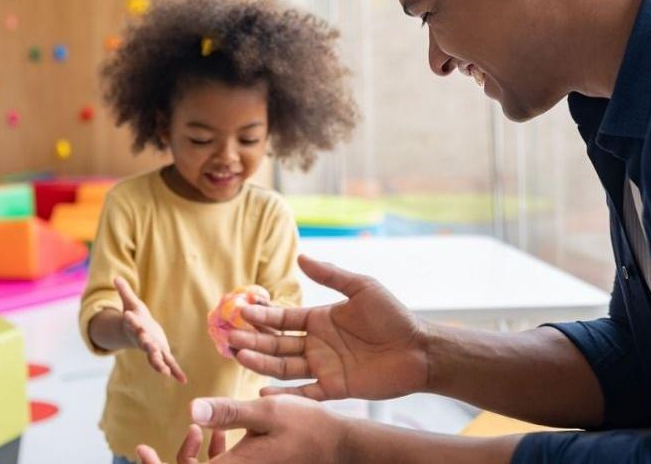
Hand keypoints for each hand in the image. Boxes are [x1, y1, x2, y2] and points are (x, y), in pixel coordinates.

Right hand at [115, 277, 187, 382]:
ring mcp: (153, 348)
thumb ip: (124, 292)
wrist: (138, 333)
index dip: (130, 319)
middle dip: (146, 345)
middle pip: (144, 343)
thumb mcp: (130, 303)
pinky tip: (183, 380)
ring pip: (155, 357)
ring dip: (159, 364)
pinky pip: (170, 363)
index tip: (127, 316)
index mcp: (136, 326)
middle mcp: (144, 339)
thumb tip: (114, 276)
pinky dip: (176, 372)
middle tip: (147, 345)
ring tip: (164, 372)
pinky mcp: (163, 353)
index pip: (132, 322)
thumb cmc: (135, 317)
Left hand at [138, 395, 346, 462]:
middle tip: (163, 441)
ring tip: (197, 430)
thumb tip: (190, 411)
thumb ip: (228, 411)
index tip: (140, 448)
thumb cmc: (307, 427)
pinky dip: (214, 457)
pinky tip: (220, 433)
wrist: (339, 447)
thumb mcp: (266, 410)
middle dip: (175, 460)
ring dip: (195, 457)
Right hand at [228, 255, 428, 400]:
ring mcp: (324, 367)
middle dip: (254, 340)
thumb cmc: (393, 315)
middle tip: (230, 338)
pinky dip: (285, 394)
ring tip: (240, 356)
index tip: (241, 310)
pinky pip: (305, 393)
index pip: (283, 319)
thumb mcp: (361, 288)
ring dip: (262, 362)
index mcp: (319, 319)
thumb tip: (300, 256)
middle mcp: (316, 344)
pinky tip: (263, 391)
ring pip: (284, 367)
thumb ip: (330, 275)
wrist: (419, 349)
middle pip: (277, 344)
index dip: (262, 316)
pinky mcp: (335, 388)